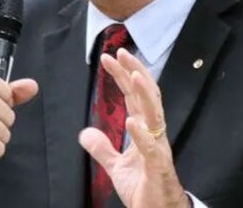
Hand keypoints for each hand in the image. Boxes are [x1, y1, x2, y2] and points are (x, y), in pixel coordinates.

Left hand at [79, 49, 189, 207]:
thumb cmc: (144, 189)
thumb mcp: (117, 167)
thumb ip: (103, 149)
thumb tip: (85, 133)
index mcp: (145, 131)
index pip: (134, 96)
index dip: (122, 76)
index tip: (110, 57)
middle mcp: (154, 134)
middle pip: (146, 96)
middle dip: (135, 72)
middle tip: (121, 52)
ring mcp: (158, 149)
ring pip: (154, 115)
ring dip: (144, 94)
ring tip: (133, 75)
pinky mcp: (158, 167)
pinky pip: (151, 149)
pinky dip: (142, 135)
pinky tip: (132, 121)